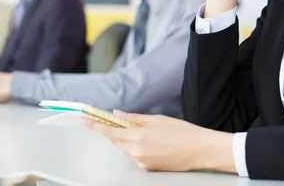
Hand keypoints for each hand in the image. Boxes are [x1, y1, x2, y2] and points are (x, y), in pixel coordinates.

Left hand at [83, 111, 235, 172]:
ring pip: (126, 148)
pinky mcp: (147, 168)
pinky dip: (138, 147)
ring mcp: (141, 162)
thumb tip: (118, 114)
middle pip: (116, 140)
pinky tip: (154, 142)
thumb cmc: (183, 132)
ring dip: (129, 139)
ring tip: (150, 132)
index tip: (83, 120)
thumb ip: (134, 117)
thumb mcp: (158, 119)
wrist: (200, 150)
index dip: (94, 126)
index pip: (109, 131)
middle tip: (121, 121)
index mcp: (138, 137)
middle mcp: (136, 152)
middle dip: (116, 130)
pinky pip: (136, 155)